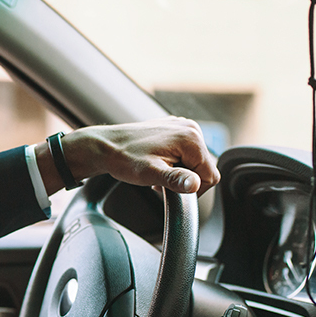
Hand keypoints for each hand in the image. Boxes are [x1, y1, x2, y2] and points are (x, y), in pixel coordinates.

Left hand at [37, 118, 219, 195]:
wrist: (105, 146)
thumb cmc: (124, 159)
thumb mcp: (150, 174)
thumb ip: (176, 180)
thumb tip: (196, 185)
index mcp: (191, 138)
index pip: (210, 176)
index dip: (192, 189)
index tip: (171, 188)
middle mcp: (191, 128)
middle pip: (203, 168)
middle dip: (184, 179)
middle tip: (160, 179)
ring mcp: (183, 126)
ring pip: (194, 161)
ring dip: (179, 171)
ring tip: (157, 171)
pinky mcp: (175, 129)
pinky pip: (185, 152)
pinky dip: (174, 162)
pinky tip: (158, 163)